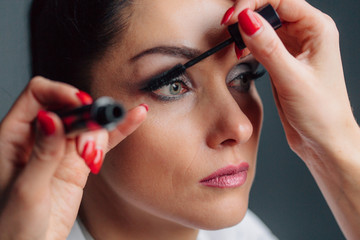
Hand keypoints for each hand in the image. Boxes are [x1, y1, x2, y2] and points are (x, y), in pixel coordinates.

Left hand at [0, 77, 146, 239]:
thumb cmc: (12, 228)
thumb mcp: (26, 190)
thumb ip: (42, 153)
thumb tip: (52, 118)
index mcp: (12, 136)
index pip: (38, 95)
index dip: (61, 94)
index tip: (81, 105)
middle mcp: (39, 138)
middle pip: (68, 107)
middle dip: (85, 115)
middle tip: (90, 137)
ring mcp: (61, 151)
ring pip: (87, 123)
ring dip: (99, 130)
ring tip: (92, 154)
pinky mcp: (79, 164)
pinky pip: (101, 142)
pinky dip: (118, 131)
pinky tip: (134, 117)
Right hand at [222, 1, 359, 237]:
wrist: (323, 141)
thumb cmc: (321, 113)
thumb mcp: (292, 79)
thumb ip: (268, 48)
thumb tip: (247, 20)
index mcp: (318, 30)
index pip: (281, 1)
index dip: (253, 4)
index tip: (232, 18)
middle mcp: (307, 35)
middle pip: (272, 9)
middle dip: (247, 15)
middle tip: (227, 27)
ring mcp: (294, 49)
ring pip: (265, 26)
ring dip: (246, 31)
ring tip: (233, 42)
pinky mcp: (283, 62)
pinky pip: (262, 44)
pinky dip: (248, 45)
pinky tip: (240, 52)